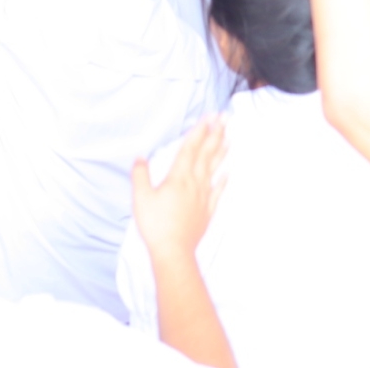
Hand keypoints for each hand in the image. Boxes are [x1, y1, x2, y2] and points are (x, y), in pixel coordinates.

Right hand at [132, 116, 226, 262]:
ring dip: (221, 152)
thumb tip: (141, 157)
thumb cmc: (155, 224)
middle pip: (206, 154)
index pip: (190, 148)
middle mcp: (194, 183)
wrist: (174, 251)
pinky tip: (227, 172)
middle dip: (215, 135)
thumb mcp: (140, 197)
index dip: (199, 131)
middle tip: (224, 119)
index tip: (209, 117)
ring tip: (228, 137)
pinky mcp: (207, 210)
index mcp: (178, 177)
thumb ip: (140, 174)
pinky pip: (218, 191)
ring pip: (214, 169)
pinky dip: (223, 179)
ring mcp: (203, 197)